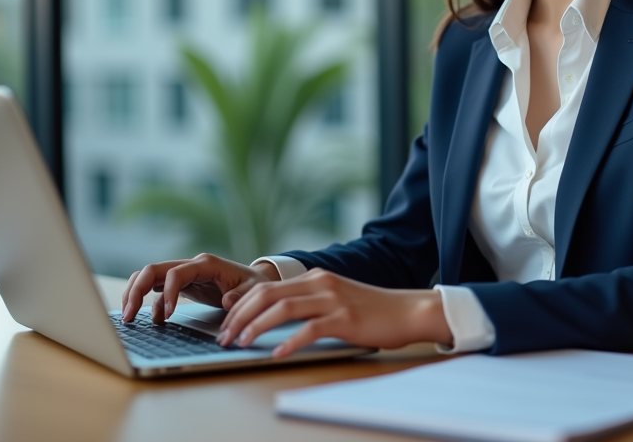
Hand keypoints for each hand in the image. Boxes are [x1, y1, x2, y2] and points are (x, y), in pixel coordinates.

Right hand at [120, 253, 280, 322]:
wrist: (253, 281)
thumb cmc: (253, 284)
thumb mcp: (254, 290)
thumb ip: (241, 295)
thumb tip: (227, 301)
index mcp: (206, 263)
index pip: (176, 273)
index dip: (168, 293)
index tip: (167, 315)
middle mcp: (190, 265)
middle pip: (153, 270)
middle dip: (137, 290)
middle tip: (129, 316)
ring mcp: (182, 273)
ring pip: (148, 276)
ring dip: (134, 293)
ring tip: (128, 317)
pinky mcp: (179, 284)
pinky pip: (155, 289)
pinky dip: (146, 302)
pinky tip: (148, 320)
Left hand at [216, 268, 453, 357]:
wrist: (407, 311)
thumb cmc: (371, 310)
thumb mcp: (335, 298)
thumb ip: (309, 301)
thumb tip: (275, 316)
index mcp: (314, 277)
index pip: (266, 286)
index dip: (241, 304)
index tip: (225, 321)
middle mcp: (319, 283)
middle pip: (267, 294)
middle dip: (239, 316)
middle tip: (224, 336)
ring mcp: (332, 299)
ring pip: (282, 309)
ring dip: (256, 327)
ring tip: (241, 343)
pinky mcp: (344, 318)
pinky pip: (309, 330)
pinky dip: (288, 343)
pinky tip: (276, 354)